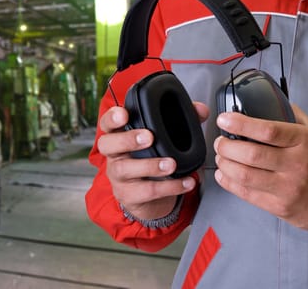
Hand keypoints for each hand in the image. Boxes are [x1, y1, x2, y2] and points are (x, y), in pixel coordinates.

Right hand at [97, 103, 208, 219]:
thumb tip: (201, 110)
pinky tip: (185, 182)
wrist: (147, 197)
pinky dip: (169, 187)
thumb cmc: (152, 160)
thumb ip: (181, 120)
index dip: (112, 118)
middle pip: (107, 144)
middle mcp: (114, 155)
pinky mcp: (129, 195)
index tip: (124, 114)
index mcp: (119, 136)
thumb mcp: (163, 139)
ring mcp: (118, 176)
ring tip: (171, 164)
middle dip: (127, 139)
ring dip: (149, 165)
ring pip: (125, 169)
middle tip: (149, 137)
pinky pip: (146, 191)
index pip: (107, 124)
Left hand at [213, 105, 307, 232]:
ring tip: (221, 157)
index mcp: (305, 142)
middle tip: (220, 142)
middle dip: (226, 147)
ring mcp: (288, 188)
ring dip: (225, 165)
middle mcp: (297, 164)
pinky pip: (246, 194)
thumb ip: (292, 116)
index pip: (269, 130)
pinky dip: (228, 183)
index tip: (224, 119)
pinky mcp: (280, 207)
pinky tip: (224, 174)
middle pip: (251, 154)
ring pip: (245, 175)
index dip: (241, 124)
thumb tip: (268, 98)